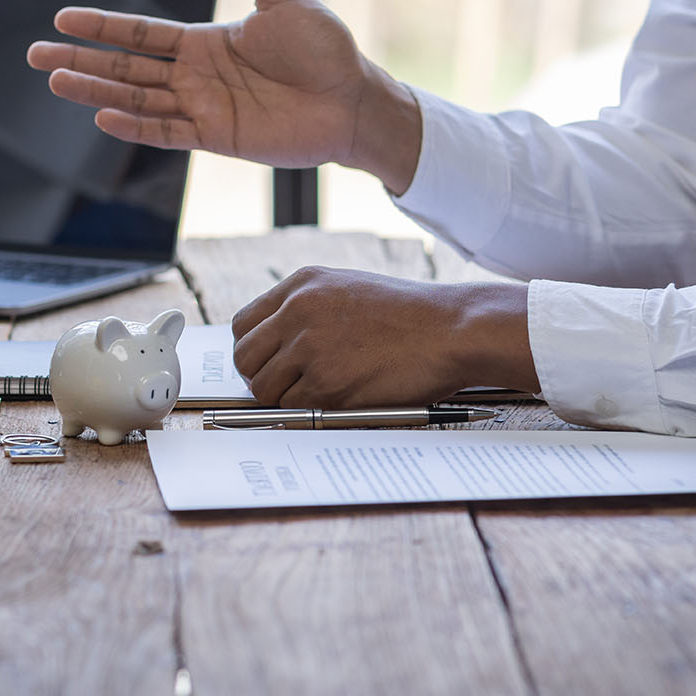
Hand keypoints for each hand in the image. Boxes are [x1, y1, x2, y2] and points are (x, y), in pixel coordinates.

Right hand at [25, 0, 425, 193]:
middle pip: (126, 67)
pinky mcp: (218, 137)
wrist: (354, 97)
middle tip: (36, 55)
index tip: (63, 20)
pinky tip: (103, 115)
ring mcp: (203, 109)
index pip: (141, 34)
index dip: (102, 27)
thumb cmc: (325, 48)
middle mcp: (195, 77)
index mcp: (205, 43)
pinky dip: (135, 126)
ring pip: (136, 99)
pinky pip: (167, 132)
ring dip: (95, 91)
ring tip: (56, 81)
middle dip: (81, 61)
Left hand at [230, 267, 535, 406]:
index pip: (244, 323)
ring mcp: (311, 346)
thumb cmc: (410, 317)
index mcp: (303, 284)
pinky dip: (308, 412)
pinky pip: (292, 407)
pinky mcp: (327, 383)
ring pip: (263, 387)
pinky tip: (335, 400)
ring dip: (283, 398)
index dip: (252, 349)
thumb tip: (274, 345)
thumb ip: (308, 309)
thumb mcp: (349, 290)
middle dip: (259, 377)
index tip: (267, 363)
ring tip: (315, 394)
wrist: (451, 330)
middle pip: (244, 356)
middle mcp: (299, 310)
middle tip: (284, 388)